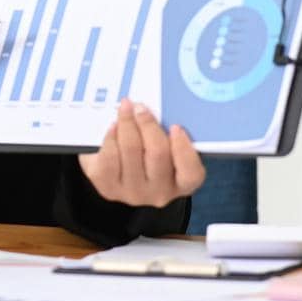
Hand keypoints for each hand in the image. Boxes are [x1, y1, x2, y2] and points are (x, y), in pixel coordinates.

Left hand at [78, 99, 205, 207]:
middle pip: (158, 153)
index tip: (176, 126)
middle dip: (148, 124)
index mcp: (182, 184)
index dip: (184, 148)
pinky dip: (111, 137)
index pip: (191, 172)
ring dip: (127, 123)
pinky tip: (113, 127)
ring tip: (125, 109)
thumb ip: (168, 134)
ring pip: (131, 150)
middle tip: (140, 107)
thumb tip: (159, 109)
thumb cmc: (145, 156)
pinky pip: (110, 156)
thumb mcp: (164, 148)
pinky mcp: (110, 188)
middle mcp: (160, 193)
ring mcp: (134, 193)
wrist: (112, 176)